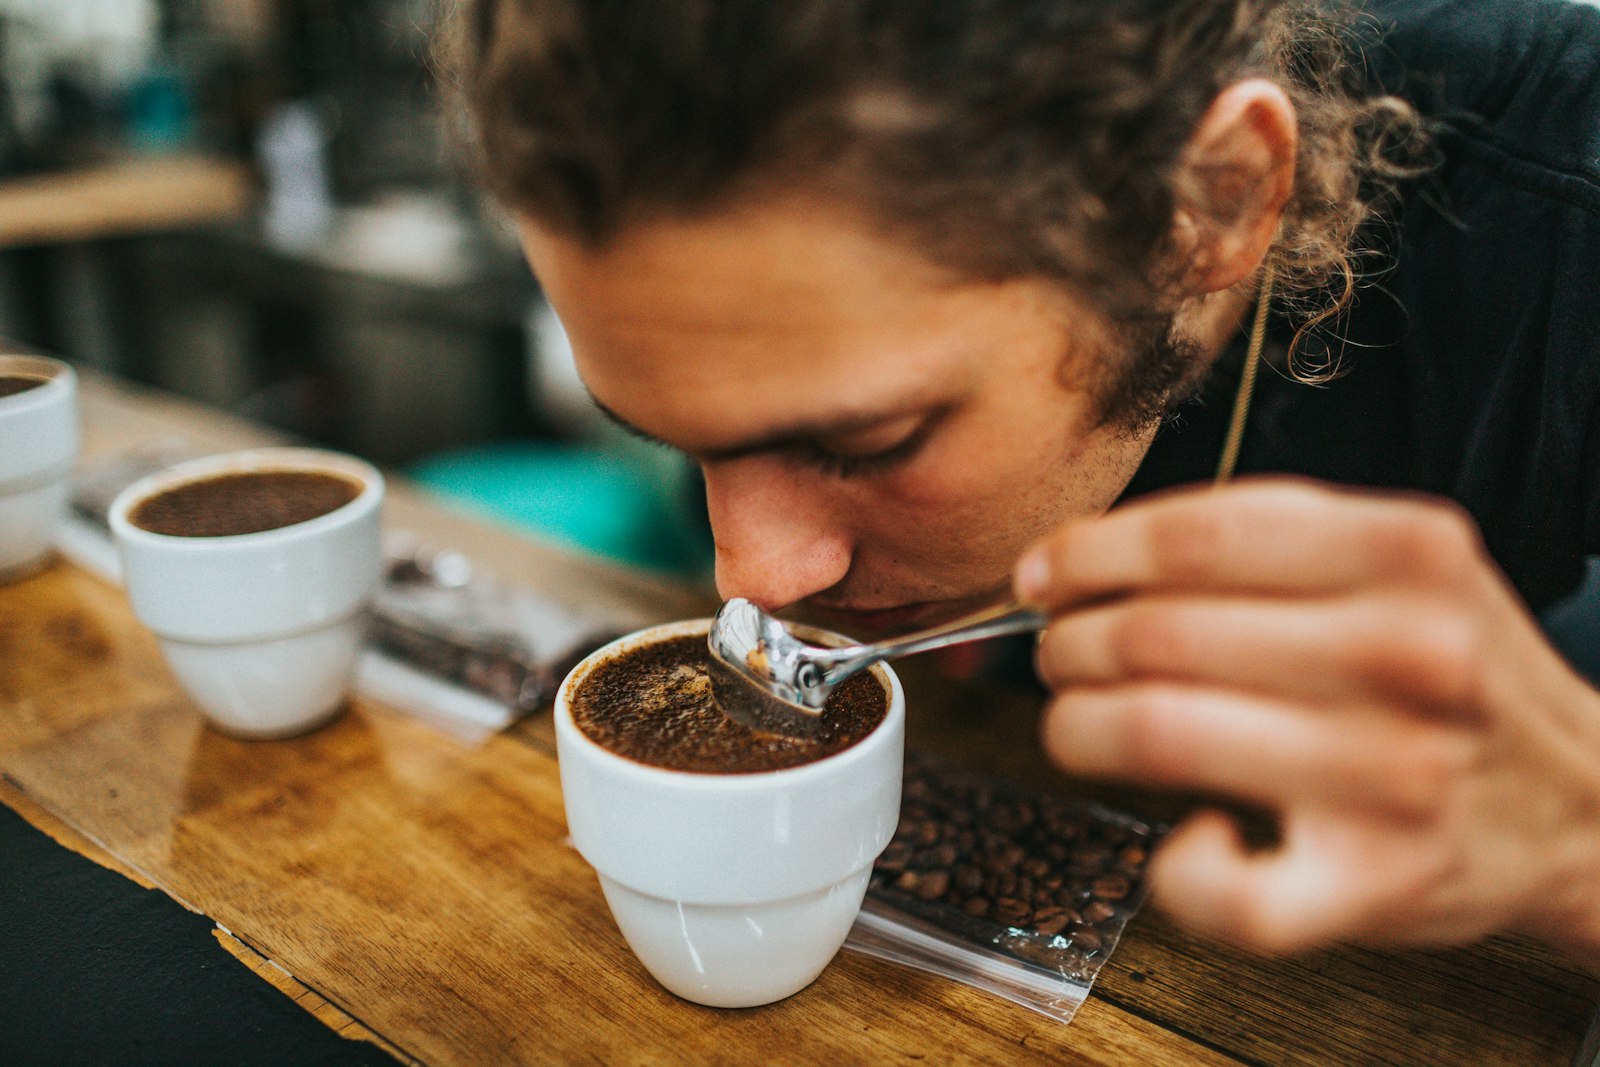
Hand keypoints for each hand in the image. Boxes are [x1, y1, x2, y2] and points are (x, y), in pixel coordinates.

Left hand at [1014, 477, 1599, 965]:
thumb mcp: (1398, 564)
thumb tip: (1084, 558)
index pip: (1195, 535)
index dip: (1089, 552)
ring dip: (1078, 727)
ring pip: (1158, 734)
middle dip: (1070, 644)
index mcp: (1405, 552)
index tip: (1043, 573)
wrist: (1580, 803)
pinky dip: (1175, 868)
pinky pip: (1226, 891)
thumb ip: (1264, 542)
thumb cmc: (1454, 676)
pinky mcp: (1376, 881)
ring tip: (1079, 724)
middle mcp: (1406, 654)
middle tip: (1060, 655)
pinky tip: (1188, 835)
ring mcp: (1392, 773)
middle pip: (1158, 633)